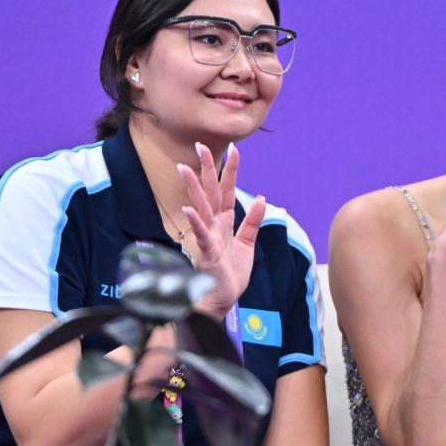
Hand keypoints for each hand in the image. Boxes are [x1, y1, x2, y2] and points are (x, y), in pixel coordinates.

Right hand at [178, 142, 265, 317]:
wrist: (222, 298)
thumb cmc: (231, 272)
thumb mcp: (247, 243)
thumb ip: (254, 221)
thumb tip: (261, 198)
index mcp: (225, 221)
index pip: (227, 190)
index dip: (231, 170)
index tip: (234, 149)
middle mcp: (215, 225)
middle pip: (211, 191)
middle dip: (207, 169)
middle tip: (200, 146)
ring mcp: (209, 236)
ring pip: (201, 207)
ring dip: (193, 188)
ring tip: (184, 168)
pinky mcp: (207, 252)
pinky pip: (201, 234)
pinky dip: (196, 222)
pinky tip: (188, 210)